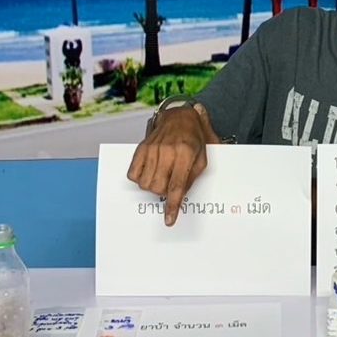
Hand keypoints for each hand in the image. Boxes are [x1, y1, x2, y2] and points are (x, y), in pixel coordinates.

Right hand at [127, 103, 220, 225]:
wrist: (180, 116)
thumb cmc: (194, 137)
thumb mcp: (203, 157)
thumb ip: (192, 177)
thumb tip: (180, 196)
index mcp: (185, 153)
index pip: (177, 186)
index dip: (172, 206)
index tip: (169, 220)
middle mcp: (167, 151)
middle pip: (158, 188)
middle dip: (164, 192)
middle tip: (171, 183)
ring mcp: (152, 149)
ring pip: (144, 184)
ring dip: (153, 186)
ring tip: (162, 176)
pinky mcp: (141, 148)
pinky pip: (133, 174)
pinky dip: (140, 178)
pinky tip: (150, 171)